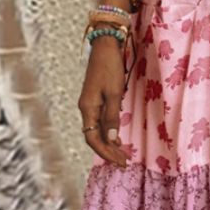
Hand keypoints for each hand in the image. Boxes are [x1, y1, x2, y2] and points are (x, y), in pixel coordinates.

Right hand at [77, 36, 128, 166]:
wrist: (105, 46)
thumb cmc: (110, 68)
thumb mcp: (114, 94)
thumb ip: (111, 117)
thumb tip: (111, 140)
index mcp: (87, 108)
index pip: (92, 139)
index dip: (105, 152)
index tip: (119, 161)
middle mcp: (86, 109)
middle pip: (94, 137)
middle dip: (108, 152)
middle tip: (123, 163)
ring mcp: (89, 104)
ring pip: (96, 130)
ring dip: (109, 143)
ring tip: (122, 155)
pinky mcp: (95, 99)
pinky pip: (99, 121)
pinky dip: (108, 132)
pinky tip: (117, 138)